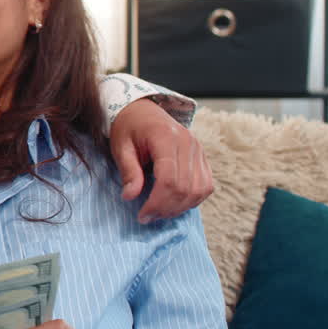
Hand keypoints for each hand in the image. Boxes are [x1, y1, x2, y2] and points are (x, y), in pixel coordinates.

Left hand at [110, 98, 212, 223]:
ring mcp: (198, 149)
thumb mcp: (120, 147)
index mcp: (165, 137)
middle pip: (185, 187)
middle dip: (166, 208)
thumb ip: (128, 171)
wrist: (142, 110)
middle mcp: (188, 142)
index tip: (142, 215)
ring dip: (180, 207)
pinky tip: (174, 204)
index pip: (169, 179)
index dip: (157, 202)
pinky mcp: (202, 156)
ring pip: (200, 189)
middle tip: (147, 218)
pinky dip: (193, 199)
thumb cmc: (128, 128)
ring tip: (159, 213)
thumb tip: (130, 196)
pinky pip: (206, 185)